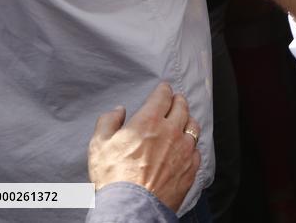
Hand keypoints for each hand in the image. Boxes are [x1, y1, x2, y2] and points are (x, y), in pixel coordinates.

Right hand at [88, 83, 200, 212]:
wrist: (131, 206)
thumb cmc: (113, 176)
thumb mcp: (99, 144)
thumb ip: (108, 122)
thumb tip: (118, 111)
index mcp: (149, 121)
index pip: (163, 96)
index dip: (163, 89)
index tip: (163, 88)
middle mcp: (171, 131)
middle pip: (182, 107)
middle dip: (178, 100)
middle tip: (176, 99)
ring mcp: (184, 150)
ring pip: (193, 126)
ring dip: (188, 120)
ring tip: (184, 119)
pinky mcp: (191, 167)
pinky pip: (196, 150)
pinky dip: (192, 145)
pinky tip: (187, 146)